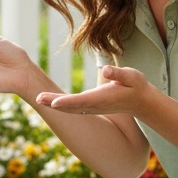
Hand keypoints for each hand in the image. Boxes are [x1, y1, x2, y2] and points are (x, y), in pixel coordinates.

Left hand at [37, 65, 152, 116]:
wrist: (140, 101)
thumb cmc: (135, 86)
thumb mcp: (131, 76)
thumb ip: (119, 74)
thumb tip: (107, 69)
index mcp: (102, 98)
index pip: (81, 101)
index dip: (66, 102)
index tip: (53, 103)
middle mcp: (94, 105)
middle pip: (70, 106)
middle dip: (53, 102)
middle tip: (37, 98)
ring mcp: (91, 107)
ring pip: (69, 108)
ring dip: (53, 104)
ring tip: (38, 99)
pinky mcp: (90, 106)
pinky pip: (72, 107)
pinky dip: (60, 105)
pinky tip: (49, 101)